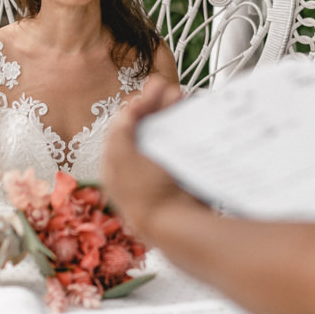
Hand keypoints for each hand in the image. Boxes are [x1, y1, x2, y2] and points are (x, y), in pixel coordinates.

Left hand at [101, 77, 193, 237]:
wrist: (176, 226)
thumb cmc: (145, 193)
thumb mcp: (122, 156)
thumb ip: (121, 130)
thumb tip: (128, 109)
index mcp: (117, 164)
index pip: (126, 126)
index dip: (140, 104)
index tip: (155, 87)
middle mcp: (138, 168)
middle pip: (148, 128)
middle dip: (160, 106)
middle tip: (175, 91)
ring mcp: (161, 174)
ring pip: (167, 135)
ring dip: (175, 115)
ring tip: (186, 99)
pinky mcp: (181, 179)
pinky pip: (184, 148)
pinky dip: (189, 132)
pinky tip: (197, 120)